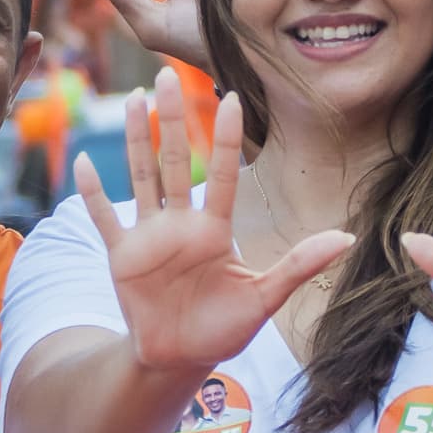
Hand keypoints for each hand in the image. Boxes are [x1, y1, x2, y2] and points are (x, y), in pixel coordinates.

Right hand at [74, 72, 353, 377]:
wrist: (180, 358)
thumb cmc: (224, 327)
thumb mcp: (264, 297)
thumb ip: (300, 265)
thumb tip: (348, 238)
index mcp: (216, 230)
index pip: (223, 174)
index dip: (227, 139)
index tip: (233, 98)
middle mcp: (181, 223)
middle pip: (176, 160)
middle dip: (173, 119)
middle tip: (167, 74)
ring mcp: (150, 235)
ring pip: (141, 176)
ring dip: (136, 139)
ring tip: (133, 99)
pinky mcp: (121, 255)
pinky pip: (105, 217)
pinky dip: (93, 192)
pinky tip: (84, 161)